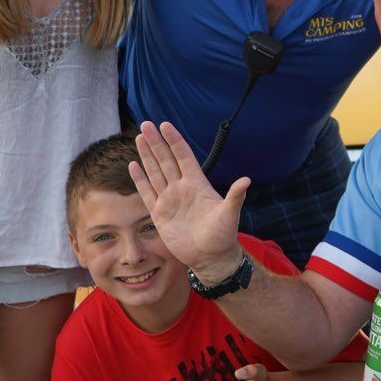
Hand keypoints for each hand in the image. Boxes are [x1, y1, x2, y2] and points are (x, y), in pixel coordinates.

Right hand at [130, 121, 249, 281]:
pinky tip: (133, 165)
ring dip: (147, 155)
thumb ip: (235, 196)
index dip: (174, 140)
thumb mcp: (229, 214)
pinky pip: (147, 192)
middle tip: (145, 124)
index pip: (183, 156)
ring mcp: (169, 199)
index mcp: (197, 183)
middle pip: (166, 160)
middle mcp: (182, 188)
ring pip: (155, 172)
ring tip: (139, 138)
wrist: (210, 257)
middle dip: (156, 142)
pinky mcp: (159, 213)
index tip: (165, 125)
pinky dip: (140, 179)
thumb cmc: (223, 235)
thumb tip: (246, 180)